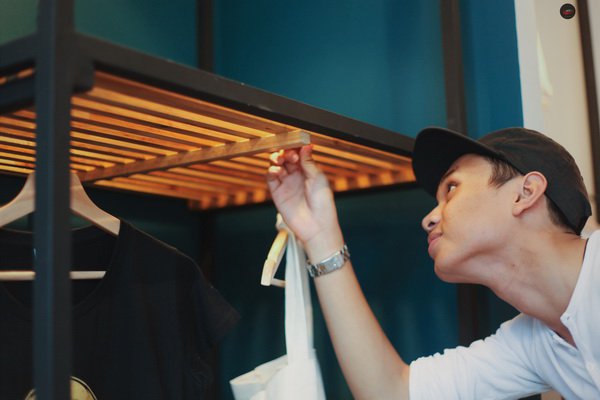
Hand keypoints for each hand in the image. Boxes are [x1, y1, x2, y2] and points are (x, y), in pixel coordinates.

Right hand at [266, 145, 343, 260]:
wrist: (317, 226)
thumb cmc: (323, 204)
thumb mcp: (318, 178)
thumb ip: (309, 162)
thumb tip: (306, 146)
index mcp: (308, 171)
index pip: (298, 154)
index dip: (295, 148)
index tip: (296, 144)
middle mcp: (296, 176)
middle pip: (285, 158)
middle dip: (285, 152)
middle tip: (289, 155)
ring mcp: (286, 184)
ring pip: (276, 165)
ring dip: (276, 159)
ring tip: (280, 160)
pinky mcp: (277, 193)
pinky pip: (271, 178)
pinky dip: (271, 171)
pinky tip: (276, 171)